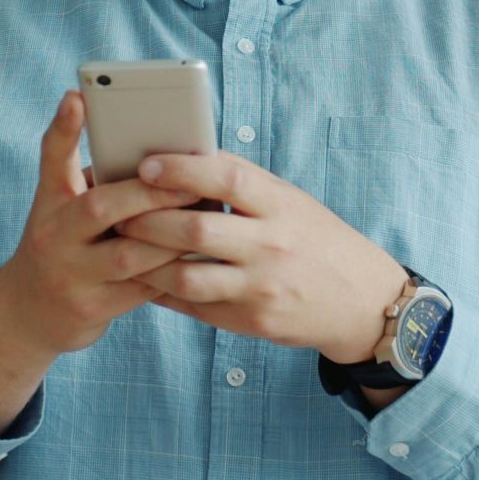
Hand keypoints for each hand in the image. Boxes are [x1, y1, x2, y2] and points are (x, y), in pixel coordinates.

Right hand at [0, 90, 202, 357]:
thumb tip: (141, 143)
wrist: (27, 312)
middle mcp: (53, 236)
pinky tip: (200, 256)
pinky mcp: (91, 308)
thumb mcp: (61, 205)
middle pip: (100, 207)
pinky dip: (173, 270)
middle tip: (192, 179)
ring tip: (207, 216)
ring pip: (129, 254)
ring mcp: (70, 275)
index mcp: (49, 202)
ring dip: (172, 236)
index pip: (52, 157)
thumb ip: (92, 177)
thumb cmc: (60, 243)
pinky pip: (143, 289)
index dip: (64, 127)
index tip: (78, 97)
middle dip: (150, 193)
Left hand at [112, 151, 409, 363]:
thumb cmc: (316, 239)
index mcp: (279, 204)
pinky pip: (195, 306)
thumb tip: (185, 158)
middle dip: (147, 219)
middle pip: (195, 228)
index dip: (181, 169)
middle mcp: (270, 244)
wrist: (362, 300)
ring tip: (122, 248)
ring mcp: (261, 286)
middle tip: (116, 211)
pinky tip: (146, 279)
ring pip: (186, 274)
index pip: (224, 177)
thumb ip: (242, 185)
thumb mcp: (290, 201)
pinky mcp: (252, 320)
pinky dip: (164, 292)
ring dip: (146, 262)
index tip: (145, 164)